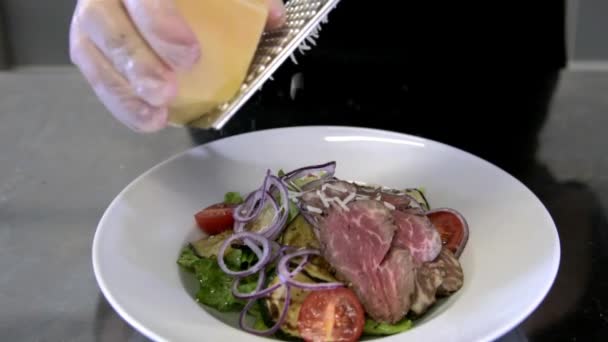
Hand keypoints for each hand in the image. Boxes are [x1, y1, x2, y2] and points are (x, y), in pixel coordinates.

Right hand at [69, 0, 285, 131]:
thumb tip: (274, 18)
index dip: (158, 22)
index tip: (189, 56)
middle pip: (103, 19)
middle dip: (137, 59)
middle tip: (166, 91)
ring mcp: (91, 14)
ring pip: (88, 48)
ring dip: (122, 89)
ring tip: (154, 116)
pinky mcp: (86, 41)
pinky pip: (91, 71)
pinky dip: (118, 100)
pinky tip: (145, 119)